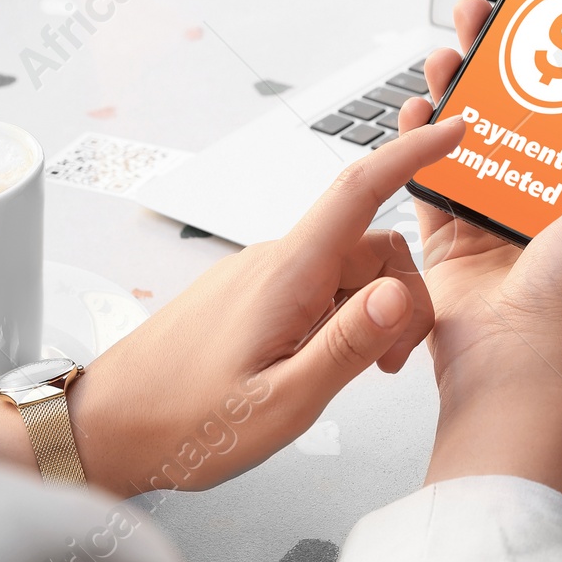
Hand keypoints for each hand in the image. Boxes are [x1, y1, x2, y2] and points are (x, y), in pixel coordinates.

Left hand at [0, 113, 466, 498]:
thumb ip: (348, 346)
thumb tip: (402, 295)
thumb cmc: (181, 422)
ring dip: (369, 314)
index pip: (360, 190)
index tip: (455, 133)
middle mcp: (272, 263)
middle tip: (392, 366)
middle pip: (369, 246)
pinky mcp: (248, 297)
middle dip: (403, 295)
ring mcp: (258, 277)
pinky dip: (339, 318)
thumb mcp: (283, 403)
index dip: (413, 155)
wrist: (106, 428)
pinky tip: (321, 367)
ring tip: (355, 377)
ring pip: (344, 272)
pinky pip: (314, 289)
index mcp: (286, 275)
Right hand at [405, 0, 561, 514]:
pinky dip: (415, 139)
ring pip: (466, 132)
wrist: (513, 356)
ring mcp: (490, 213)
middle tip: (481, 18)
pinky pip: (426, 175)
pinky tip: (415, 110)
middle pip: (513, 107)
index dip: (558, 56)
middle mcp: (539, 197)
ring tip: (445, 56)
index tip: (544, 15)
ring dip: (454, 88)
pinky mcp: (446, 233)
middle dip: (495, 58)